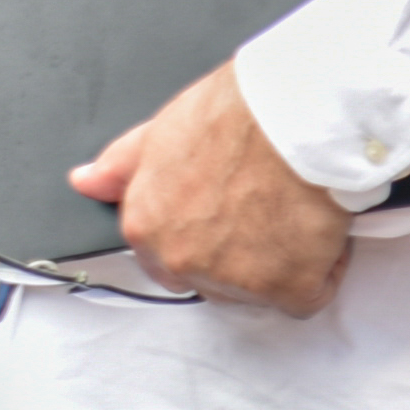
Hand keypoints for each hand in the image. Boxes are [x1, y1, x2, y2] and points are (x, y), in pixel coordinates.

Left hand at [73, 59, 352, 313]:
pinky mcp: (287, 289)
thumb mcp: (161, 131)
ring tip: (291, 209)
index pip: (164, 261)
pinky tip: (319, 227)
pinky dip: (321, 269)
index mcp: (145, 226)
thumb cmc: (236, 114)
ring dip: (279, 262)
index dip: (202, 239)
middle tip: (264, 209)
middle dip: (238, 256)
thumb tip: (87, 182)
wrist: (295, 115)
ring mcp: (234, 279)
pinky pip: (308, 295)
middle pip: (213, 282)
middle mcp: (182, 259)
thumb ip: (123, 166)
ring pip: (259, 290)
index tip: (226, 218)